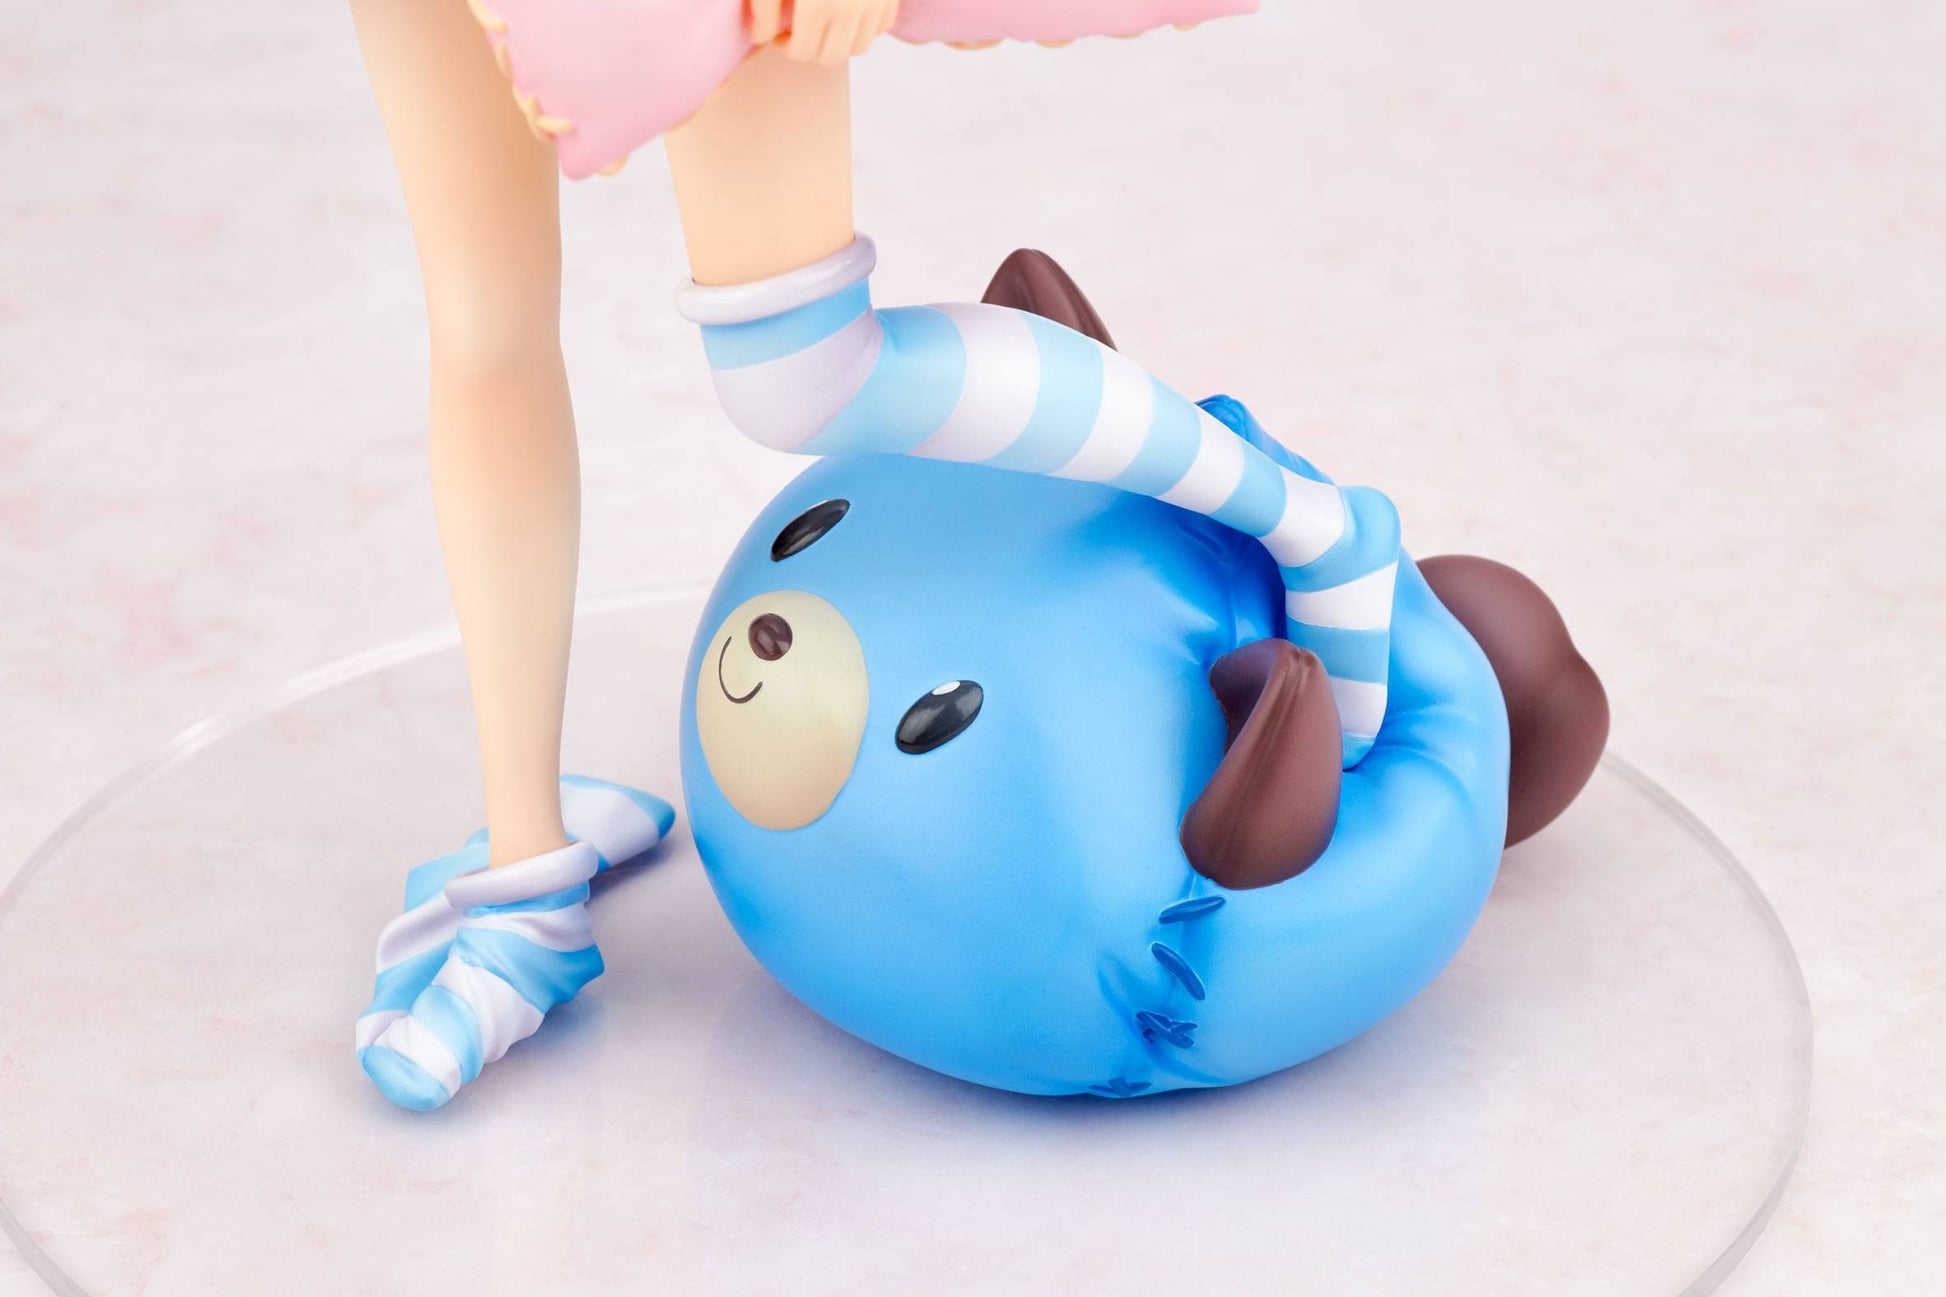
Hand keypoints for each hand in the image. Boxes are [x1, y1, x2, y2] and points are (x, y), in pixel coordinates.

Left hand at [749, 0, 900, 67]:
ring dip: (841, 41)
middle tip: (799, 30)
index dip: (787, 48)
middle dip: (813, 49)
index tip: (779, 34)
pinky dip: (866, 25)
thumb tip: (760, 39)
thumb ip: (761, 7)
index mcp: (818, 5)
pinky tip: (849, 9)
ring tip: (824, 21)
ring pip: (861, 46)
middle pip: (833, 57)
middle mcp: (852, 8)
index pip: (804, 53)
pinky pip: (882, 25)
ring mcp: (877, 1)